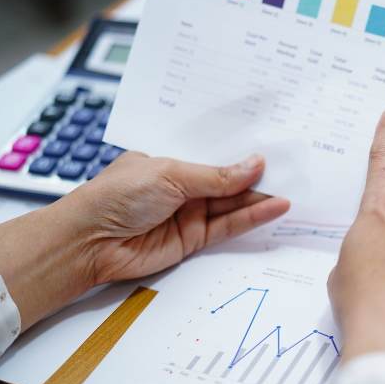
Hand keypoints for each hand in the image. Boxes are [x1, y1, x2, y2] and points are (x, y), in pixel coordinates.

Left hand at [0, 153, 289, 330]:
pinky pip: (230, 226)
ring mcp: (190, 212)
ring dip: (261, 197)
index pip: (213, 151)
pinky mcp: (195, 239)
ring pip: (233, 203)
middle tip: (293, 167)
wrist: (90, 242)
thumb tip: (256, 165)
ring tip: (294, 187)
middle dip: (257, 174)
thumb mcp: (170, 175)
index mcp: (171, 158)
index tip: (273, 141)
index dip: (240, 148)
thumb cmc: (117, 196)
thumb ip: (216, 177)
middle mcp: (182, 184)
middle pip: (228, 179)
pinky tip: (275, 207)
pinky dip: (253, 218)